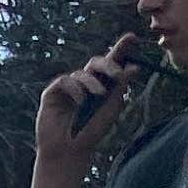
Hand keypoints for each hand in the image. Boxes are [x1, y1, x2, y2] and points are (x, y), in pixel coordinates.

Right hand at [33, 37, 144, 168]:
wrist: (71, 150)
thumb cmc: (92, 131)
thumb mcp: (111, 107)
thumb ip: (120, 86)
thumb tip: (134, 67)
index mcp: (102, 85)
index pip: (112, 62)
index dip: (121, 48)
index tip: (133, 37)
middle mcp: (85, 82)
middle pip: (96, 62)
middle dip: (108, 64)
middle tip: (117, 73)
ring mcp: (68, 87)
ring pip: (82, 73)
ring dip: (93, 82)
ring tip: (99, 95)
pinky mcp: (52, 92)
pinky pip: (66, 81)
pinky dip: (76, 89)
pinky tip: (80, 102)